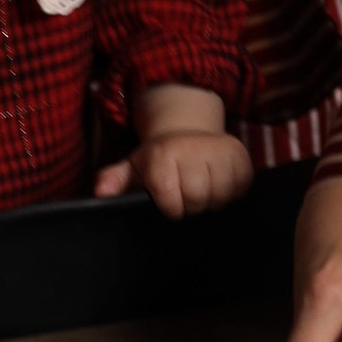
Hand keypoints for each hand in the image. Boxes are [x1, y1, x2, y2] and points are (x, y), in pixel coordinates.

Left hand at [94, 126, 252, 216]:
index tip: (169, 206)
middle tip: (187, 200)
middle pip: (198, 198)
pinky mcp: (240, 154)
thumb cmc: (158, 160)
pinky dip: (231, 193)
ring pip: (222, 194)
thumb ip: (114, 181)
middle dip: (192, 207)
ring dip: (213, 202)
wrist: (187, 132)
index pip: (171, 199)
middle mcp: (192, 148)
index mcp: (163, 154)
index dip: (171, 209)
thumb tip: (100, 194)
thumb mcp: (133, 168)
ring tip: (202, 194)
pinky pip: (241, 187)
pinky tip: (218, 186)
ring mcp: (219, 150)